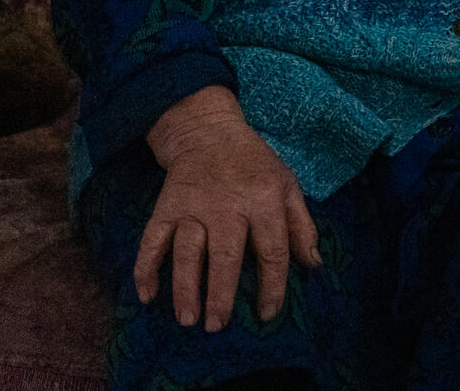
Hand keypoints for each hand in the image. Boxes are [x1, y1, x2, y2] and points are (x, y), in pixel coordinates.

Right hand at [135, 86, 321, 331]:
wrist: (209, 131)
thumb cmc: (254, 164)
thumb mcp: (287, 184)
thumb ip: (302, 225)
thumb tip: (313, 265)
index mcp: (264, 200)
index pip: (271, 251)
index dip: (272, 286)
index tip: (267, 314)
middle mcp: (228, 206)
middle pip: (225, 256)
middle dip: (221, 295)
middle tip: (217, 326)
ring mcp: (194, 207)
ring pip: (187, 252)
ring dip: (185, 288)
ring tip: (187, 319)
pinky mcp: (166, 207)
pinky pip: (152, 240)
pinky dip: (145, 267)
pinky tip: (145, 295)